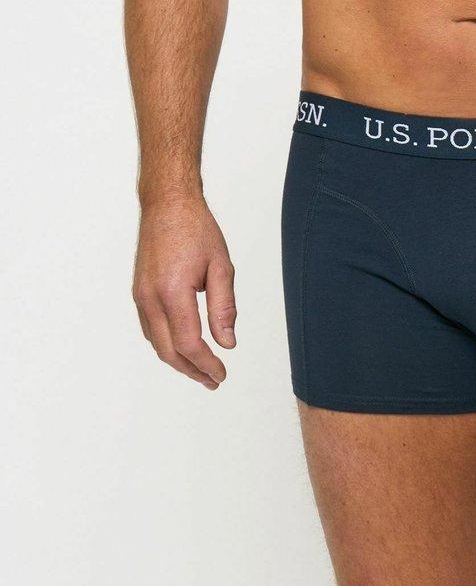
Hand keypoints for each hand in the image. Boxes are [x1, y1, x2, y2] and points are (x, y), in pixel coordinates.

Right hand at [133, 198, 236, 389]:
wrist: (166, 203)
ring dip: (178, 361)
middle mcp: (151, 297)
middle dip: (192, 371)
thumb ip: (224, 308)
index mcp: (173, 291)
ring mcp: (141, 295)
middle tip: (213, 381)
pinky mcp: (138, 292)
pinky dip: (166, 345)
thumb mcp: (221, 267)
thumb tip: (227, 343)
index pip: (189, 343)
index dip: (207, 364)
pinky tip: (182, 349)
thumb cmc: (195, 229)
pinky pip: (150, 329)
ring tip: (201, 371)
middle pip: (169, 351)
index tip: (221, 374)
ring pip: (156, 343)